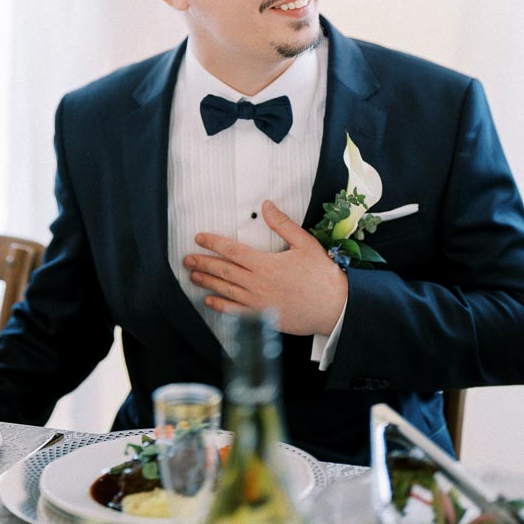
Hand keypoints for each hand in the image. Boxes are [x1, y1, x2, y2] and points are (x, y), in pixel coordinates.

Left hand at [183, 200, 347, 335]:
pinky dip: (220, 306)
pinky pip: (236, 312)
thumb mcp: (305, 244)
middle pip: (223, 271)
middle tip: (187, 259)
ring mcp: (258, 303)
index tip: (199, 238)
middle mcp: (257, 284)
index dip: (213, 243)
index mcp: (265, 264)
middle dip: (203, 263)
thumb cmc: (323, 276)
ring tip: (193, 276)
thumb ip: (282, 224)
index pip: (231, 250)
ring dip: (207, 283)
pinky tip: (210, 301)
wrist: (336, 309)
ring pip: (226, 291)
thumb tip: (266, 205)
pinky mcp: (263, 318)